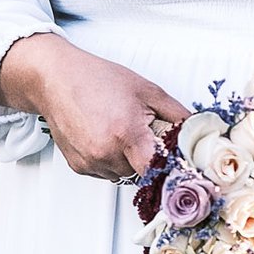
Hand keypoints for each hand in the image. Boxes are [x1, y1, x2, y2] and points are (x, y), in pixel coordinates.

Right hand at [0, 33, 188, 180]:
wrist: (56, 79)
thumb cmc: (97, 79)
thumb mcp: (146, 89)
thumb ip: (176, 113)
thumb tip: (197, 129)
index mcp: (125, 133)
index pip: (157, 170)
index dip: (170, 169)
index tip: (178, 165)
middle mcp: (105, 152)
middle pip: (142, 172)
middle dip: (149, 158)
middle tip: (145, 135)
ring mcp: (90, 162)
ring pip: (124, 174)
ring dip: (130, 160)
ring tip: (121, 131)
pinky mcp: (79, 167)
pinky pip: (106, 172)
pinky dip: (111, 160)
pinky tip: (105, 136)